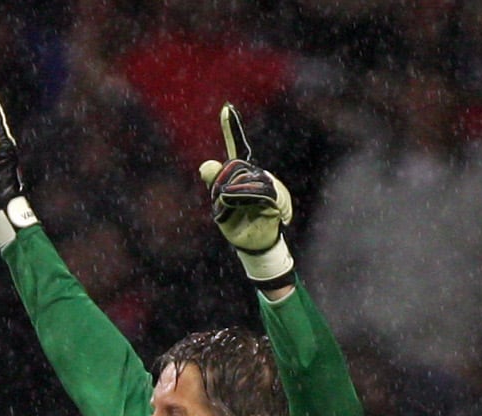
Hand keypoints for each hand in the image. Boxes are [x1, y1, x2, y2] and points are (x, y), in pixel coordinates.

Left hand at [198, 103, 295, 286]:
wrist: (255, 242)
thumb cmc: (236, 222)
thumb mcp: (218, 205)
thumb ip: (215, 183)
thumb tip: (206, 166)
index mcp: (241, 172)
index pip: (237, 146)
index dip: (231, 128)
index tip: (226, 108)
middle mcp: (256, 172)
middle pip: (235, 168)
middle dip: (224, 188)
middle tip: (227, 205)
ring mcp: (267, 182)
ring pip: (246, 180)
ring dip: (237, 197)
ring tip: (240, 209)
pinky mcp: (276, 196)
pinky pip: (261, 192)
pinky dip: (251, 199)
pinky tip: (258, 208)